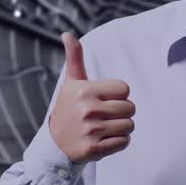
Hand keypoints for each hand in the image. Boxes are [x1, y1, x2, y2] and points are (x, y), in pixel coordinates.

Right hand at [48, 32, 135, 163]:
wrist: (55, 144)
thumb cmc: (68, 109)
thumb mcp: (71, 83)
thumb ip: (74, 58)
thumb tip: (67, 34)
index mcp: (84, 90)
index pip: (125, 89)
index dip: (118, 95)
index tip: (104, 100)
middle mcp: (87, 110)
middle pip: (130, 108)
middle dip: (122, 112)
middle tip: (105, 116)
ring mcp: (90, 131)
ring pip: (129, 126)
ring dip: (121, 128)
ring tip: (105, 128)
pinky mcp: (94, 150)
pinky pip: (124, 142)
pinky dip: (119, 142)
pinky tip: (105, 140)